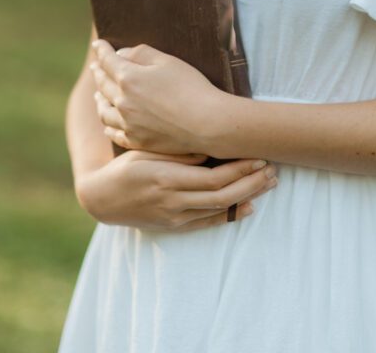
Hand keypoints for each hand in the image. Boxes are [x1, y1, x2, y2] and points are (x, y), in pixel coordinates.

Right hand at [75, 149, 278, 231]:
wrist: (103, 198)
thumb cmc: (125, 166)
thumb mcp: (147, 151)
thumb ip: (178, 152)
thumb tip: (210, 147)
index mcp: (166, 179)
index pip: (212, 178)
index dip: (239, 169)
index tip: (259, 157)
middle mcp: (172, 201)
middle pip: (221, 195)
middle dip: (251, 183)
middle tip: (272, 171)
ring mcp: (174, 217)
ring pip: (218, 210)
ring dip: (246, 197)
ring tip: (267, 184)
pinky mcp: (173, 226)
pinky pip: (206, 223)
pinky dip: (229, 216)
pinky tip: (248, 208)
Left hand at [90, 40, 224, 154]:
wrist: (206, 124)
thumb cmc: (191, 87)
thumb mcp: (168, 61)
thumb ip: (141, 54)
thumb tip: (120, 54)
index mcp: (129, 79)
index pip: (108, 61)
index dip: (102, 51)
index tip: (98, 44)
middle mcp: (123, 102)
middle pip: (103, 85)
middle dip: (99, 72)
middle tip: (96, 66)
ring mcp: (128, 124)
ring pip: (104, 111)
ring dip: (99, 100)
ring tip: (97, 94)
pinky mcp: (137, 142)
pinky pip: (114, 134)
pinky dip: (108, 126)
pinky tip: (108, 124)